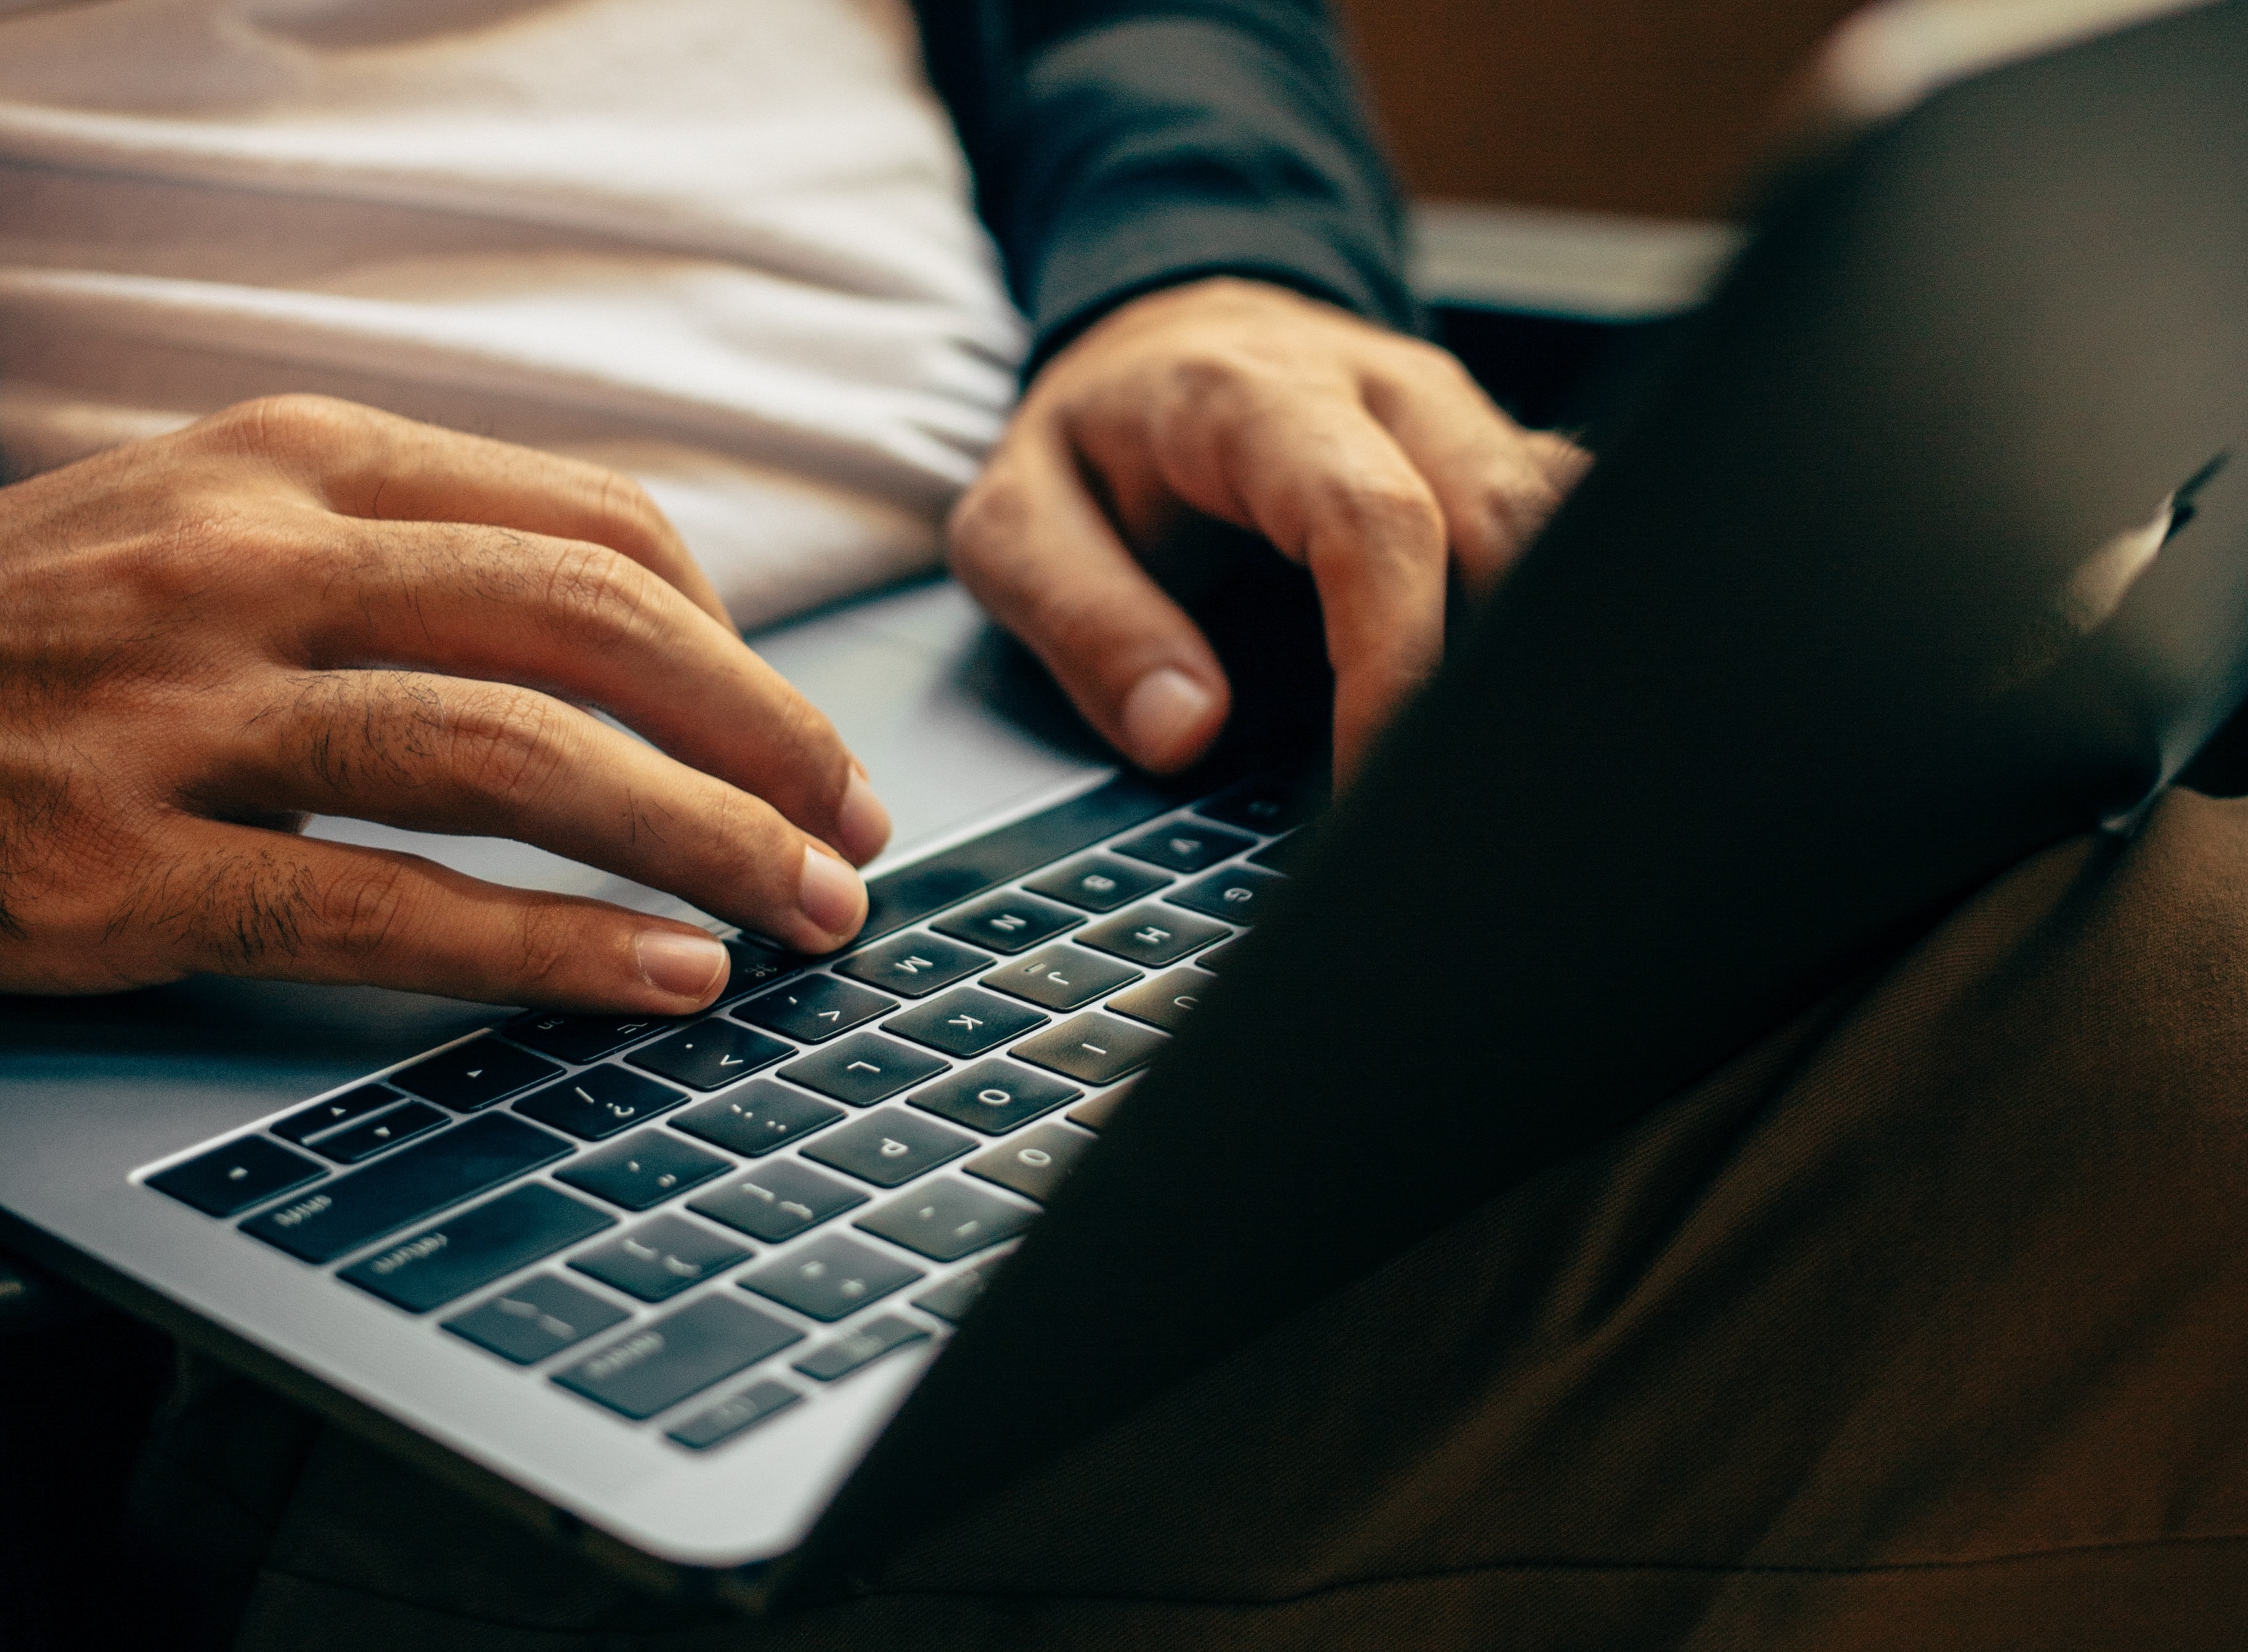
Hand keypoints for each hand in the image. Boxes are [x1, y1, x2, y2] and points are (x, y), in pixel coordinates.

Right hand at [0, 396, 888, 1009]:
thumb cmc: (52, 635)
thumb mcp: (229, 530)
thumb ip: (418, 559)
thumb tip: (653, 651)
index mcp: (298, 463)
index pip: (598, 527)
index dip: (741, 646)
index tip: (805, 739)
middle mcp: (249, 557)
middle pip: (592, 628)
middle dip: (762, 742)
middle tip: (853, 835)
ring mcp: (175, 707)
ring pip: (512, 754)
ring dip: (697, 840)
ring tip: (803, 913)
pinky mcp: (117, 864)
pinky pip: (383, 908)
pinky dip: (552, 946)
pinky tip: (661, 979)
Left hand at [948, 277, 1588, 778]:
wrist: (1159, 341)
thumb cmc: (1094, 442)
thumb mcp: (1017, 523)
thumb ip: (1084, 621)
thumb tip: (1183, 729)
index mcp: (1257, 396)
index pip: (1373, 521)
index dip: (1393, 658)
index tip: (1372, 776)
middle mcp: (1383, 388)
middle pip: (1506, 517)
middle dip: (1493, 671)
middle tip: (1449, 802)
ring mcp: (1455, 416)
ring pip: (1563, 519)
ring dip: (1543, 644)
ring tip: (1490, 767)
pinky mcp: (1493, 453)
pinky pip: (1567, 524)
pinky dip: (1556, 616)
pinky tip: (1518, 706)